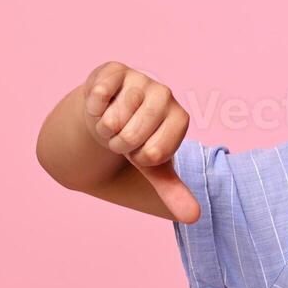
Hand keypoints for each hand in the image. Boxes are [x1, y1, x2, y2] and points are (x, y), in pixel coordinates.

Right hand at [81, 62, 199, 222]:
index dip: (139, 158)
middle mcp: (164, 94)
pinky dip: (93, 107)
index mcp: (180, 119)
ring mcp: (140, 79)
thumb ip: (173, 191)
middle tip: (121, 138)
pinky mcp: (115, 69)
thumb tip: (194, 217)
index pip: (155, 152)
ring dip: (104, 128)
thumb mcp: (154, 169)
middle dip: (119, 145)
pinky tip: (100, 105)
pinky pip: (99, 93)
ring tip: (111, 123)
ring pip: (113, 117)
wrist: (110, 115)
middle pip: (132, 135)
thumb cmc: (137, 142)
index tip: (140, 151)